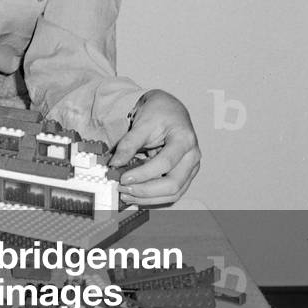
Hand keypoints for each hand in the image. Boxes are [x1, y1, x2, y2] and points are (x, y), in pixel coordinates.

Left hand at [109, 89, 200, 206]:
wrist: (169, 109)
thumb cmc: (159, 112)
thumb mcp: (142, 123)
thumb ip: (128, 144)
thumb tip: (115, 164)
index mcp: (185, 140)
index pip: (165, 163)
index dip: (143, 173)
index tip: (123, 177)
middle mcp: (192, 158)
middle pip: (173, 184)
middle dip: (146, 191)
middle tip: (123, 188)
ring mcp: (190, 169)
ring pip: (173, 193)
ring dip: (148, 198)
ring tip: (126, 195)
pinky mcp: (183, 176)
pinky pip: (170, 193)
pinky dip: (153, 197)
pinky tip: (136, 195)